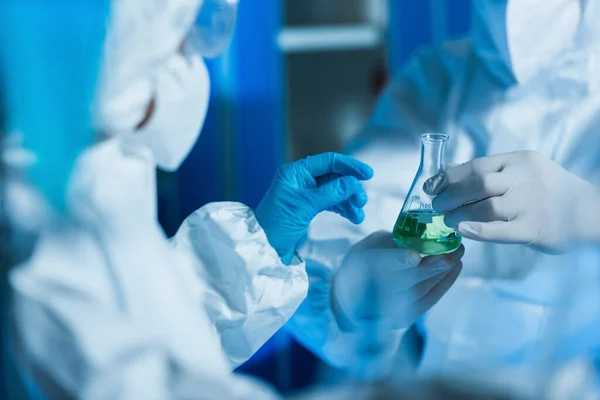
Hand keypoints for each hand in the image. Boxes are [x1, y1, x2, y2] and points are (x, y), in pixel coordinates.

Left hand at [255, 152, 372, 263]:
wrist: (264, 246)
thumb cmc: (278, 223)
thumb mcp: (306, 206)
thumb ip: (331, 192)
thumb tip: (354, 182)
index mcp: (296, 172)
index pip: (328, 161)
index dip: (349, 166)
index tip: (367, 174)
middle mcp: (301, 179)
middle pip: (333, 177)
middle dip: (350, 188)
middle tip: (362, 201)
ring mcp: (305, 193)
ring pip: (334, 191)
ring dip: (348, 201)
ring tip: (358, 215)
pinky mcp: (308, 206)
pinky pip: (330, 202)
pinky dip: (342, 208)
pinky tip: (352, 216)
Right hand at [332, 231, 463, 330]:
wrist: (353, 299)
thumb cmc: (363, 265)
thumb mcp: (368, 246)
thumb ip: (390, 243)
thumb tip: (419, 238)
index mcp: (363, 267)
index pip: (382, 266)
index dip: (399, 261)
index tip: (416, 255)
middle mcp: (377, 290)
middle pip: (409, 279)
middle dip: (433, 265)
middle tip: (454, 249)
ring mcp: (393, 307)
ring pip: (423, 289)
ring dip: (444, 271)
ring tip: (459, 253)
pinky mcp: (407, 317)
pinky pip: (430, 299)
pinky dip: (445, 283)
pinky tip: (456, 268)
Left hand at [424, 151, 598, 253]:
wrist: (591, 210)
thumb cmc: (547, 190)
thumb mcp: (520, 171)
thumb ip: (485, 170)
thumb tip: (446, 169)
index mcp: (519, 160)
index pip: (476, 165)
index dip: (448, 177)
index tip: (432, 187)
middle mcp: (526, 178)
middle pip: (478, 183)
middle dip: (451, 196)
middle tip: (437, 206)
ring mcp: (533, 204)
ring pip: (488, 208)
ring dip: (460, 215)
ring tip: (449, 221)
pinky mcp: (537, 228)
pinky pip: (503, 231)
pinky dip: (479, 231)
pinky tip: (463, 231)